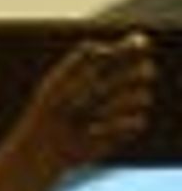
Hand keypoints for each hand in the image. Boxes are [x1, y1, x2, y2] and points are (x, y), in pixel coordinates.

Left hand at [17, 29, 155, 169]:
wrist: (44, 145)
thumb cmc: (48, 109)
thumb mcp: (58, 81)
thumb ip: (81, 59)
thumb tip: (107, 50)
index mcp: (108, 66)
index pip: (135, 47)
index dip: (138, 45)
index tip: (133, 47)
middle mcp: (121, 85)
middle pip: (146, 71)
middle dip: (126, 79)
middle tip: (97, 91)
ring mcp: (124, 108)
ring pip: (143, 97)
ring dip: (115, 105)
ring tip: (90, 114)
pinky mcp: (124, 132)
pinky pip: (137, 122)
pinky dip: (113, 126)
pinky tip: (91, 131)